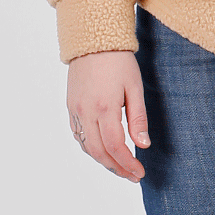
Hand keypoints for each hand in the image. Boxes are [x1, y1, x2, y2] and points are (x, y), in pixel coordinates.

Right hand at [66, 49, 150, 183]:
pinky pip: (78, 135)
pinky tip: (103, 149)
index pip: (116, 147)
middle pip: (99, 152)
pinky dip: (90, 147)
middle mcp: (86, 112)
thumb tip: (143, 145)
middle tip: (132, 175)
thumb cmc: (119, 60)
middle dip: (116, 168)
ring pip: (86, 146)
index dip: (128, 164)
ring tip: (120, 166)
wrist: (93, 39)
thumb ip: (138, 118)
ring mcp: (75, 110)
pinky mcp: (71, 106)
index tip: (139, 173)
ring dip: (103, 160)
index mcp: (105, 108)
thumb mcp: (135, 86)